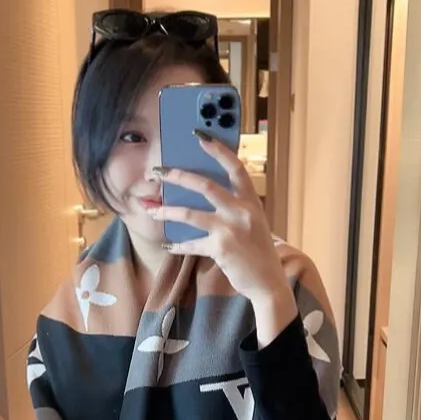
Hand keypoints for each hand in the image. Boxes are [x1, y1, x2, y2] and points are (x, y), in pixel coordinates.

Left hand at [152, 135, 296, 345]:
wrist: (268, 282)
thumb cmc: (259, 253)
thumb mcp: (254, 223)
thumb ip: (237, 207)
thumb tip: (208, 193)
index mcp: (251, 202)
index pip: (235, 168)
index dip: (218, 150)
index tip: (200, 136)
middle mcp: (242, 211)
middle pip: (205, 185)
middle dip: (178, 176)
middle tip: (159, 172)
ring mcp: (230, 229)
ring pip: (190, 213)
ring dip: (167, 211)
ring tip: (151, 210)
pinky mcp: (220, 248)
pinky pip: (191, 244)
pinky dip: (177, 246)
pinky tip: (167, 246)